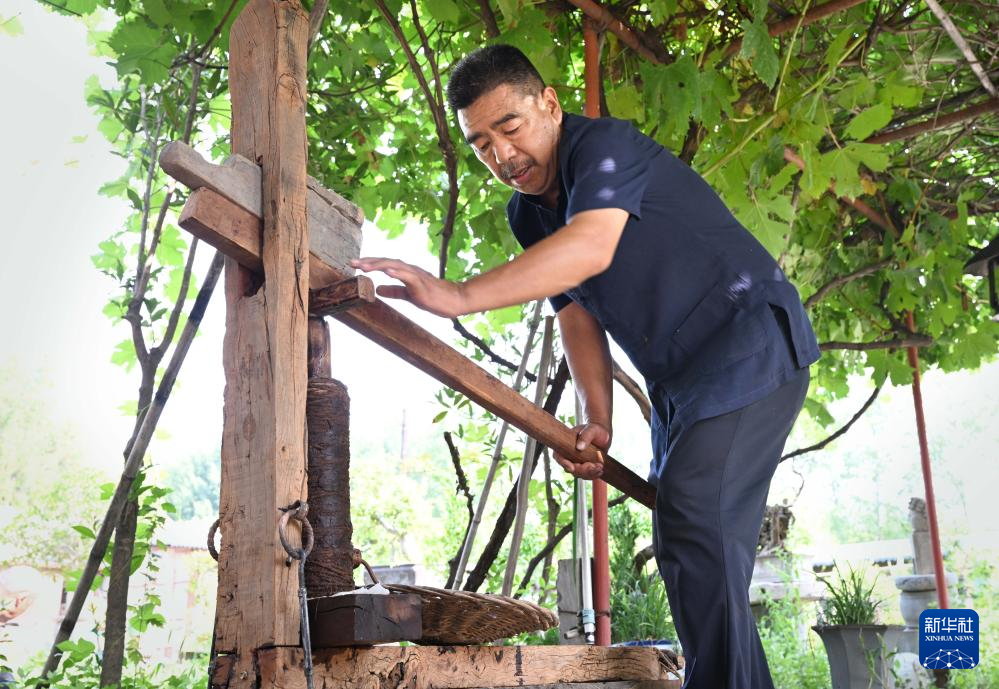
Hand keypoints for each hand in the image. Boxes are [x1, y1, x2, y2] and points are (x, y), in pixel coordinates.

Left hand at [351, 257, 467, 317]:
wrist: (455, 299)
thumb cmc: (435, 296)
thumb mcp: (409, 295)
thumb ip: (394, 291)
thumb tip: (378, 289)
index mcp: (406, 272)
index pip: (385, 264)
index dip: (370, 263)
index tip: (354, 264)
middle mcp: (410, 270)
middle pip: (387, 262)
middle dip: (369, 261)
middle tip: (352, 263)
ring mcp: (416, 276)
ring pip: (395, 266)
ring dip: (379, 265)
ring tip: (364, 266)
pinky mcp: (422, 284)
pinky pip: (409, 276)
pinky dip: (398, 273)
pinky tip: (388, 272)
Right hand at [554, 422, 610, 480]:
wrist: (603, 436)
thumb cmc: (596, 430)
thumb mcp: (592, 430)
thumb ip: (586, 436)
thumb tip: (579, 447)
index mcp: (565, 445)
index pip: (558, 456)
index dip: (563, 463)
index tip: (572, 468)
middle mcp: (568, 456)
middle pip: (570, 469)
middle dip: (583, 470)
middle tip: (595, 465)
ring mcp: (576, 463)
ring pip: (579, 474)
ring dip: (590, 473)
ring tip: (600, 467)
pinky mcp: (583, 468)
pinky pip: (586, 475)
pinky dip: (593, 475)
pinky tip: (600, 471)